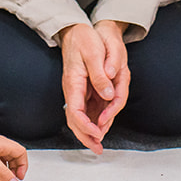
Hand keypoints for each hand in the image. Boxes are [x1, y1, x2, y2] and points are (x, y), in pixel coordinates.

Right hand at [59, 22, 129, 153]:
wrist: (75, 32)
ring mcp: (77, 92)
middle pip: (75, 120)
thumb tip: (108, 95)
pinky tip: (102, 127)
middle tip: (97, 149)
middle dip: (86, 136)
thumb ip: (99, 75)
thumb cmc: (84, 40)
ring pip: (81, 117)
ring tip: (100, 144)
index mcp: (73, 83)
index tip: (98, 133)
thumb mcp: (94, 53)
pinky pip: (87, 110)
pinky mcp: (82, 90)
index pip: (75, 112)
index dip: (86, 126)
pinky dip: (93, 121)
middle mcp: (73, 90)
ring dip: (90, 132)